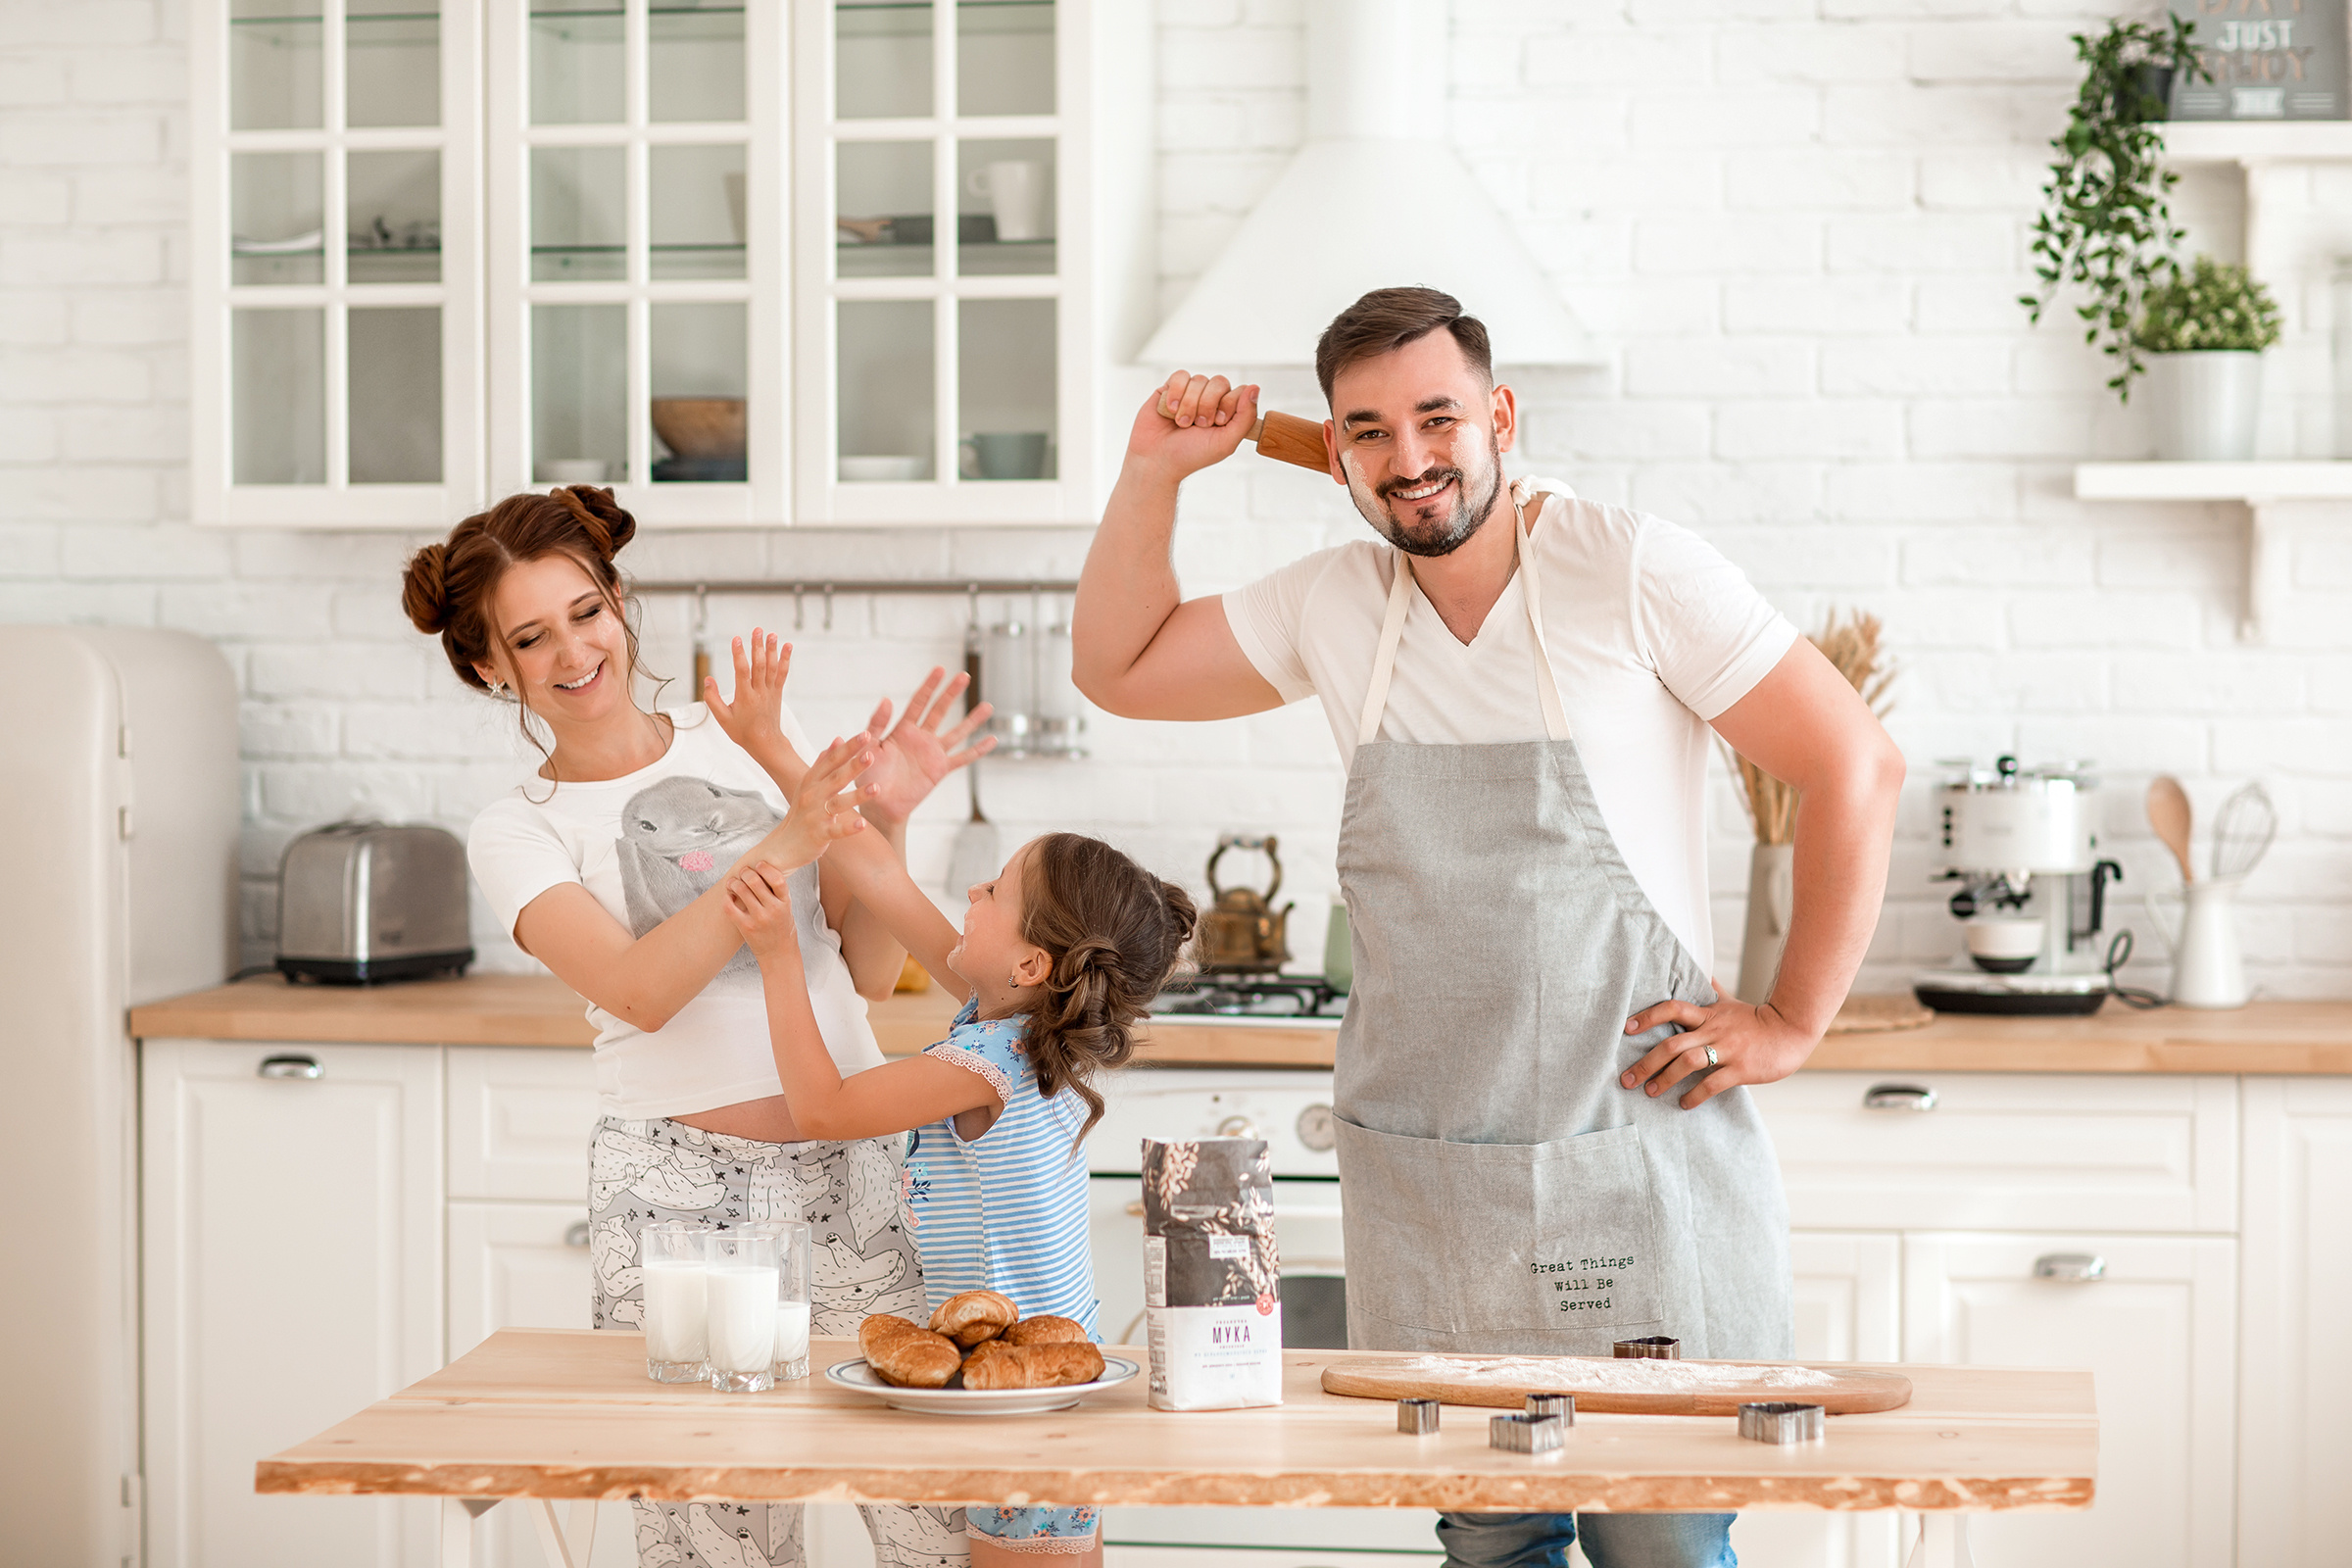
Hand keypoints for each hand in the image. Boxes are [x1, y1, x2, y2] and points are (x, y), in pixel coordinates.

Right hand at [704, 629, 798, 775]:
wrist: (765, 743)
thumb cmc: (742, 732)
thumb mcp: (722, 718)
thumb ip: (713, 699)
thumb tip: (708, 679)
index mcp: (745, 696)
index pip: (742, 671)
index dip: (739, 654)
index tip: (736, 639)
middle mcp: (759, 691)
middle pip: (759, 665)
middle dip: (758, 646)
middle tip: (757, 630)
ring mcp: (770, 691)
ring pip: (772, 667)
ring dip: (772, 649)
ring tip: (771, 634)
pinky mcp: (777, 692)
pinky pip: (782, 673)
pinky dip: (785, 659)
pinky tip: (787, 647)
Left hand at [722, 865, 796, 958]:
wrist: (779, 953)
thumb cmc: (782, 928)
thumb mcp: (787, 908)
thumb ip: (777, 893)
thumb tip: (761, 870)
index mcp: (785, 903)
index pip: (777, 879)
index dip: (766, 868)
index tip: (759, 865)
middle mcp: (773, 910)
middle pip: (755, 881)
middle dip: (746, 872)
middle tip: (743, 872)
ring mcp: (759, 919)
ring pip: (741, 890)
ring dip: (734, 882)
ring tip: (733, 883)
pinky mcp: (745, 927)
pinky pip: (730, 907)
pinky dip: (727, 898)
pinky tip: (729, 896)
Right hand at [763, 733, 871, 869]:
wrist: (782, 845)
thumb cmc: (801, 813)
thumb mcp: (808, 785)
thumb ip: (823, 762)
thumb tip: (838, 739)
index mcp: (811, 781)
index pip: (832, 761)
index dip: (848, 748)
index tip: (866, 735)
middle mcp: (812, 796)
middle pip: (836, 778)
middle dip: (854, 766)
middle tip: (872, 755)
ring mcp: (815, 816)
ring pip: (838, 803)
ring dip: (858, 795)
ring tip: (876, 788)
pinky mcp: (819, 835)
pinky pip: (836, 830)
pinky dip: (849, 827)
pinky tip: (863, 824)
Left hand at [856, 667, 996, 825]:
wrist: (878, 803)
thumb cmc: (867, 775)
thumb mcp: (867, 746)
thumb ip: (876, 724)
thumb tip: (885, 699)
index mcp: (902, 729)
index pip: (918, 702)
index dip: (929, 686)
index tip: (940, 669)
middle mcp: (920, 737)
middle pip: (939, 710)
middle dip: (951, 693)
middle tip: (964, 676)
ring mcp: (933, 752)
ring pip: (957, 732)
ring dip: (972, 720)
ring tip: (988, 706)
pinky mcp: (940, 769)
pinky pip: (963, 758)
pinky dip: (978, 750)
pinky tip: (992, 740)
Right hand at [1124, 372, 1259, 485]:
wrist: (1157, 460)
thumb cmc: (1191, 455)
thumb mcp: (1226, 442)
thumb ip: (1245, 417)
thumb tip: (1255, 388)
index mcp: (1227, 412)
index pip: (1239, 391)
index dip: (1229, 404)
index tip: (1218, 423)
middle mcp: (1210, 400)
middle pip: (1220, 382)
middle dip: (1208, 405)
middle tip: (1199, 425)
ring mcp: (1190, 393)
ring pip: (1199, 380)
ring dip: (1189, 404)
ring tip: (1181, 424)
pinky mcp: (1170, 389)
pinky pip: (1180, 376)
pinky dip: (1176, 393)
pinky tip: (1170, 410)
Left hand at [1617, 997, 1818, 1109]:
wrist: (1792, 1031)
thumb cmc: (1757, 1020)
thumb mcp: (1731, 1003)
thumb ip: (1713, 991)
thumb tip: (1701, 973)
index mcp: (1708, 1014)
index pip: (1672, 1009)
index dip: (1648, 1017)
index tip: (1627, 1028)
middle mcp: (1714, 1030)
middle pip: (1672, 1043)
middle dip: (1646, 1063)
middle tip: (1627, 1079)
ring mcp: (1727, 1050)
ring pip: (1688, 1063)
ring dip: (1665, 1080)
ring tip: (1651, 1092)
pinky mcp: (1741, 1069)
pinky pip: (1712, 1084)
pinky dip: (1694, 1096)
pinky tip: (1684, 1104)